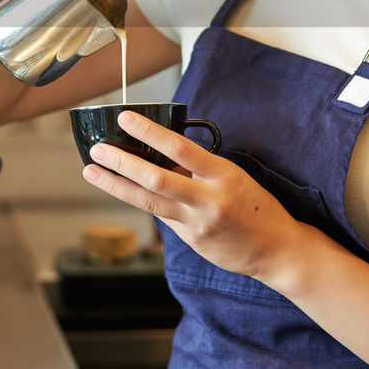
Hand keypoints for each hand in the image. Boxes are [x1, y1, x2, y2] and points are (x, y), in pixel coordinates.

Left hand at [82, 111, 302, 281]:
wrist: (276, 249)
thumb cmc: (256, 206)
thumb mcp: (232, 176)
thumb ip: (197, 167)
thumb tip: (160, 154)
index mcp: (222, 173)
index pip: (180, 147)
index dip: (150, 132)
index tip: (126, 119)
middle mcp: (208, 198)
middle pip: (156, 177)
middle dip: (122, 162)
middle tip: (97, 149)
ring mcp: (197, 222)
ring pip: (149, 201)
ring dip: (116, 184)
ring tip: (92, 171)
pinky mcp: (191, 239)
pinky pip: (161, 216)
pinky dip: (142, 200)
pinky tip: (124, 189)